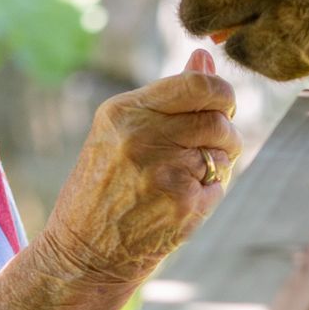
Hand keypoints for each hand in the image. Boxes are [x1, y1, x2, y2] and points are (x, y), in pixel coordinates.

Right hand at [36, 49, 241, 287]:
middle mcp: (143, 135)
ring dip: (220, 161)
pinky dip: (210, 191)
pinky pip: (219, 183)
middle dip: (225, 130)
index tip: (219, 105)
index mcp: (124, 111)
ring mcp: (165, 169)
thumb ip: (167, 96)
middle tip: (210, 146)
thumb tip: (205, 56)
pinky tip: (181, 201)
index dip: (220, 92)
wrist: (83, 253)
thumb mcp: (121, 132)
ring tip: (189, 175)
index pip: (196, 83)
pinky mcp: (184, 202)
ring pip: (224, 149)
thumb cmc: (104, 187)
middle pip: (217, 116)